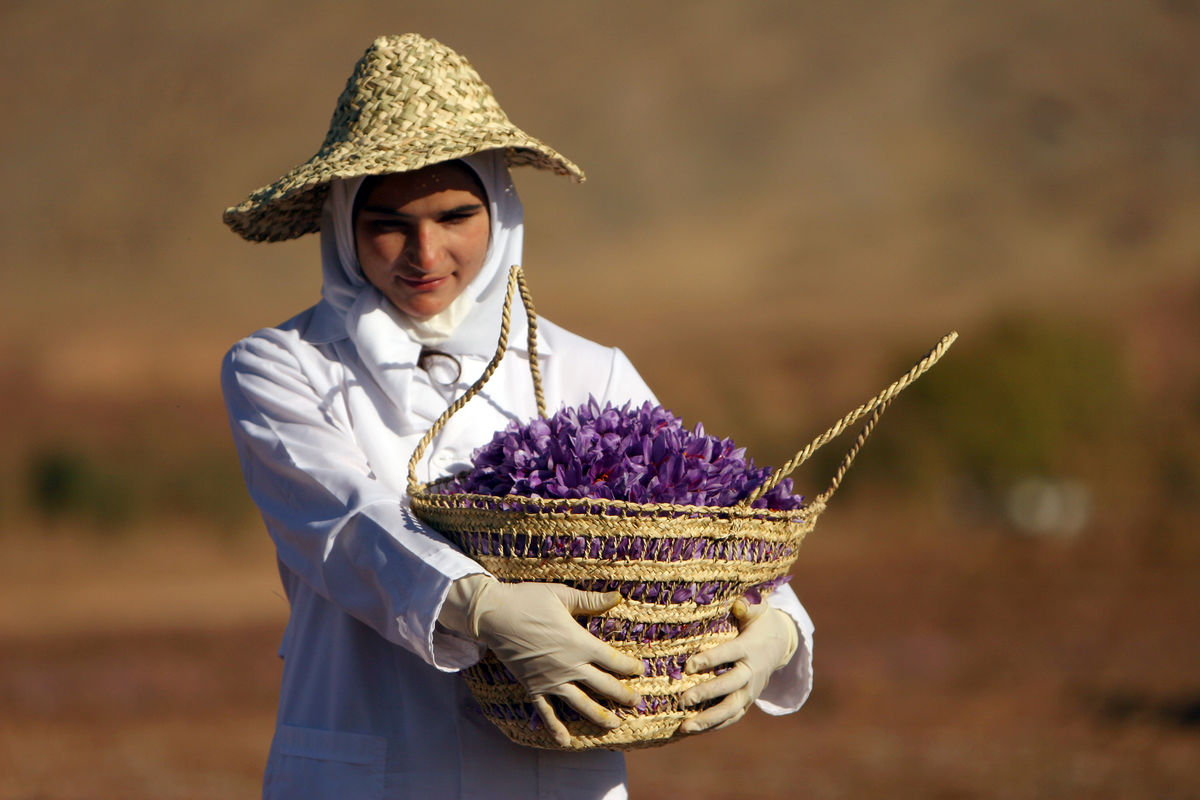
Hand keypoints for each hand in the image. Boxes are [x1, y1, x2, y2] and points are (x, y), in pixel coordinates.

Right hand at [440, 575, 643, 745]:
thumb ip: (591, 600)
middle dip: (622, 695)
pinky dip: (556, 728)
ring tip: (614, 724)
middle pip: (603, 685)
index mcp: (579, 642)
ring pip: (581, 704)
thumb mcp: (562, 595)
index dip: (629, 667)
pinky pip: (547, 712)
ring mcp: (551, 680)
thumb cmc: (528, 600)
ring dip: (599, 715)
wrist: (494, 615)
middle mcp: (569, 666)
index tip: (640, 671)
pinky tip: (566, 742)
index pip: (612, 660)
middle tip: (636, 702)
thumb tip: (618, 596)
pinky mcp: (533, 687)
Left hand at [678, 597, 798, 733]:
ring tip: (684, 726)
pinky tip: (693, 730)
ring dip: (708, 719)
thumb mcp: (759, 609)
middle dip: (707, 693)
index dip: (710, 660)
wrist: (780, 644)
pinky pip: (731, 717)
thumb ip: (749, 605)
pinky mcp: (747, 701)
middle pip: (730, 686)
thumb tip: (740, 604)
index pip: (729, 654)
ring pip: (731, 709)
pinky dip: (714, 725)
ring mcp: (750, 690)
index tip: (688, 665)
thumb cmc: (760, 622)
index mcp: (750, 648)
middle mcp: (751, 672)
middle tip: (683, 699)